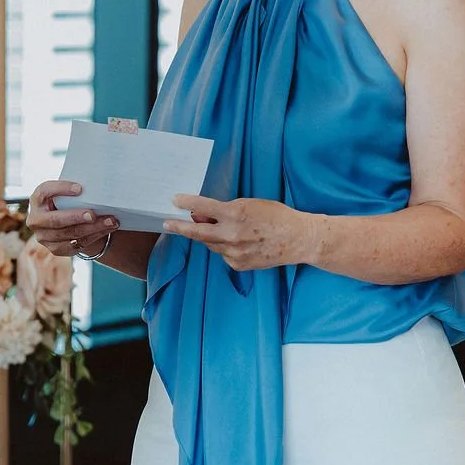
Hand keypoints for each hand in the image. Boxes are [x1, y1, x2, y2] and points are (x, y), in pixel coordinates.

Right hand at [27, 180, 118, 257]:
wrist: (64, 222)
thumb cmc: (67, 201)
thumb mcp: (65, 193)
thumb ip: (75, 189)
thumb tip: (97, 184)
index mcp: (37, 199)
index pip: (45, 191)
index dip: (61, 189)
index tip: (80, 188)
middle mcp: (36, 220)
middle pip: (56, 220)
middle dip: (76, 217)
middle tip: (94, 214)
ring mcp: (44, 237)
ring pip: (70, 234)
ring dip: (93, 228)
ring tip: (111, 221)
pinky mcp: (56, 249)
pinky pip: (77, 244)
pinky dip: (95, 236)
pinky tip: (107, 229)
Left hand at [163, 195, 321, 271]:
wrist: (298, 239)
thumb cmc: (276, 217)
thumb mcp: (250, 204)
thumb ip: (226, 210)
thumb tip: (203, 214)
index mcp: (235, 214)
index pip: (202, 207)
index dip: (186, 203)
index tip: (175, 200)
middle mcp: (231, 235)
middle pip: (197, 233)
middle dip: (180, 227)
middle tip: (167, 223)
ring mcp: (234, 252)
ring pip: (211, 244)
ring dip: (211, 236)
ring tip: (226, 229)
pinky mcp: (238, 264)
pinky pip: (224, 254)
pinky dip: (226, 247)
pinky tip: (242, 242)